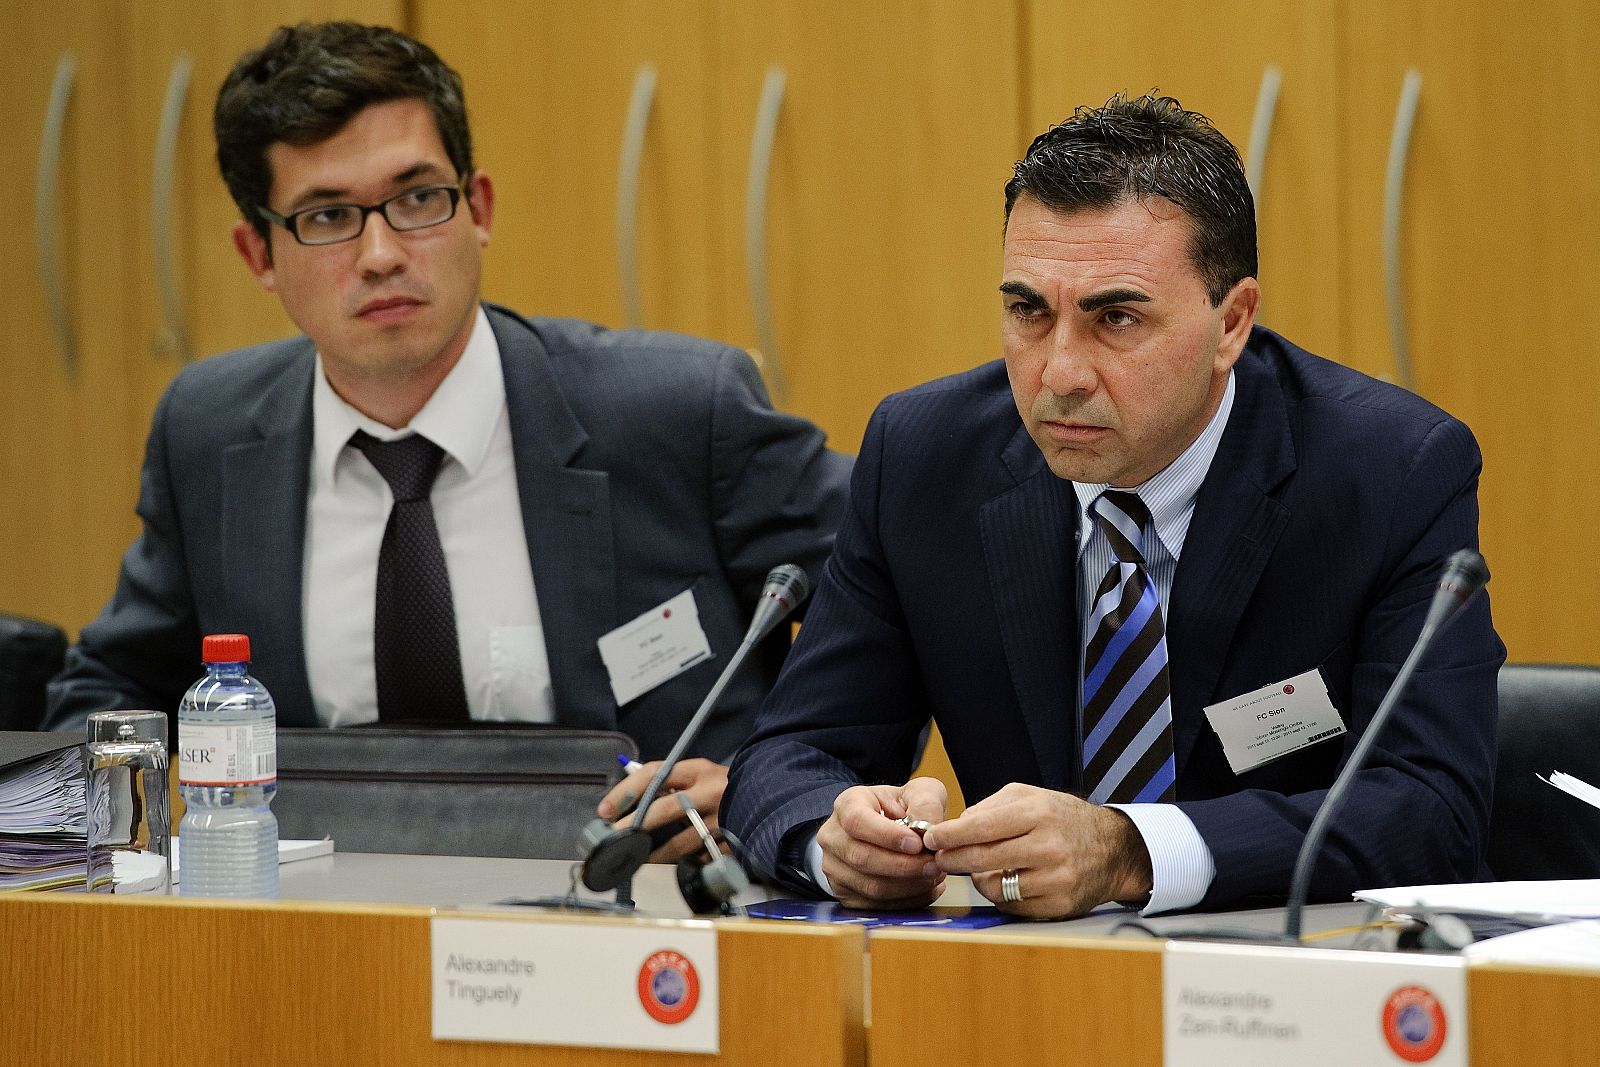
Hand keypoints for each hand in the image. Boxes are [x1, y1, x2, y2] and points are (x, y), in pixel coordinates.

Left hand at [596, 758, 728, 862]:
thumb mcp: (698, 775)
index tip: (606, 809)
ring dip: (656, 855)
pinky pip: (701, 857)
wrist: (768, 794)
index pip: (654, 774)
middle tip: (615, 838)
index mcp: (698, 769)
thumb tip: (627, 801)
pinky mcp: (732, 842)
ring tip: (641, 859)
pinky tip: (678, 864)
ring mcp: (723, 818)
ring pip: (681, 843)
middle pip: (664, 809)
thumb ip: (668, 784)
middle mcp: (711, 791)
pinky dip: (687, 862)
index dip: (626, 791)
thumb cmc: (724, 787)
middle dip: (634, 826)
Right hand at [816, 776, 947, 909]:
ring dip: (908, 886)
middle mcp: (833, 837)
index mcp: (846, 805)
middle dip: (904, 866)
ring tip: (933, 876)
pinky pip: (876, 905)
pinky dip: (907, 901)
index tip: (917, 843)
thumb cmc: (900, 810)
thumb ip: (925, 803)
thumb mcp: (916, 792)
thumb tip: (929, 828)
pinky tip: (925, 888)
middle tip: (934, 865)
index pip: (857, 821)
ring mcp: (834, 868)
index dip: (887, 836)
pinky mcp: (845, 894)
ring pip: (870, 886)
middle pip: (861, 858)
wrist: (883, 830)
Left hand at [920, 783, 1151, 918]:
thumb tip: (955, 825)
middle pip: (982, 859)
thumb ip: (990, 807)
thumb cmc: (1062, 818)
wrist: (1113, 848)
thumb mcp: (1029, 796)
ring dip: (978, 880)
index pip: (981, 827)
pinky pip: (1012, 905)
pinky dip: (1001, 895)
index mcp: (1038, 813)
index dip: (950, 835)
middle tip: (940, 858)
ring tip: (979, 869)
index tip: (931, 838)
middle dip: (952, 859)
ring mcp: (1056, 879)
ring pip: (994, 887)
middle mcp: (1048, 846)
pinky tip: (1005, 882)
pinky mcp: (1060, 904)